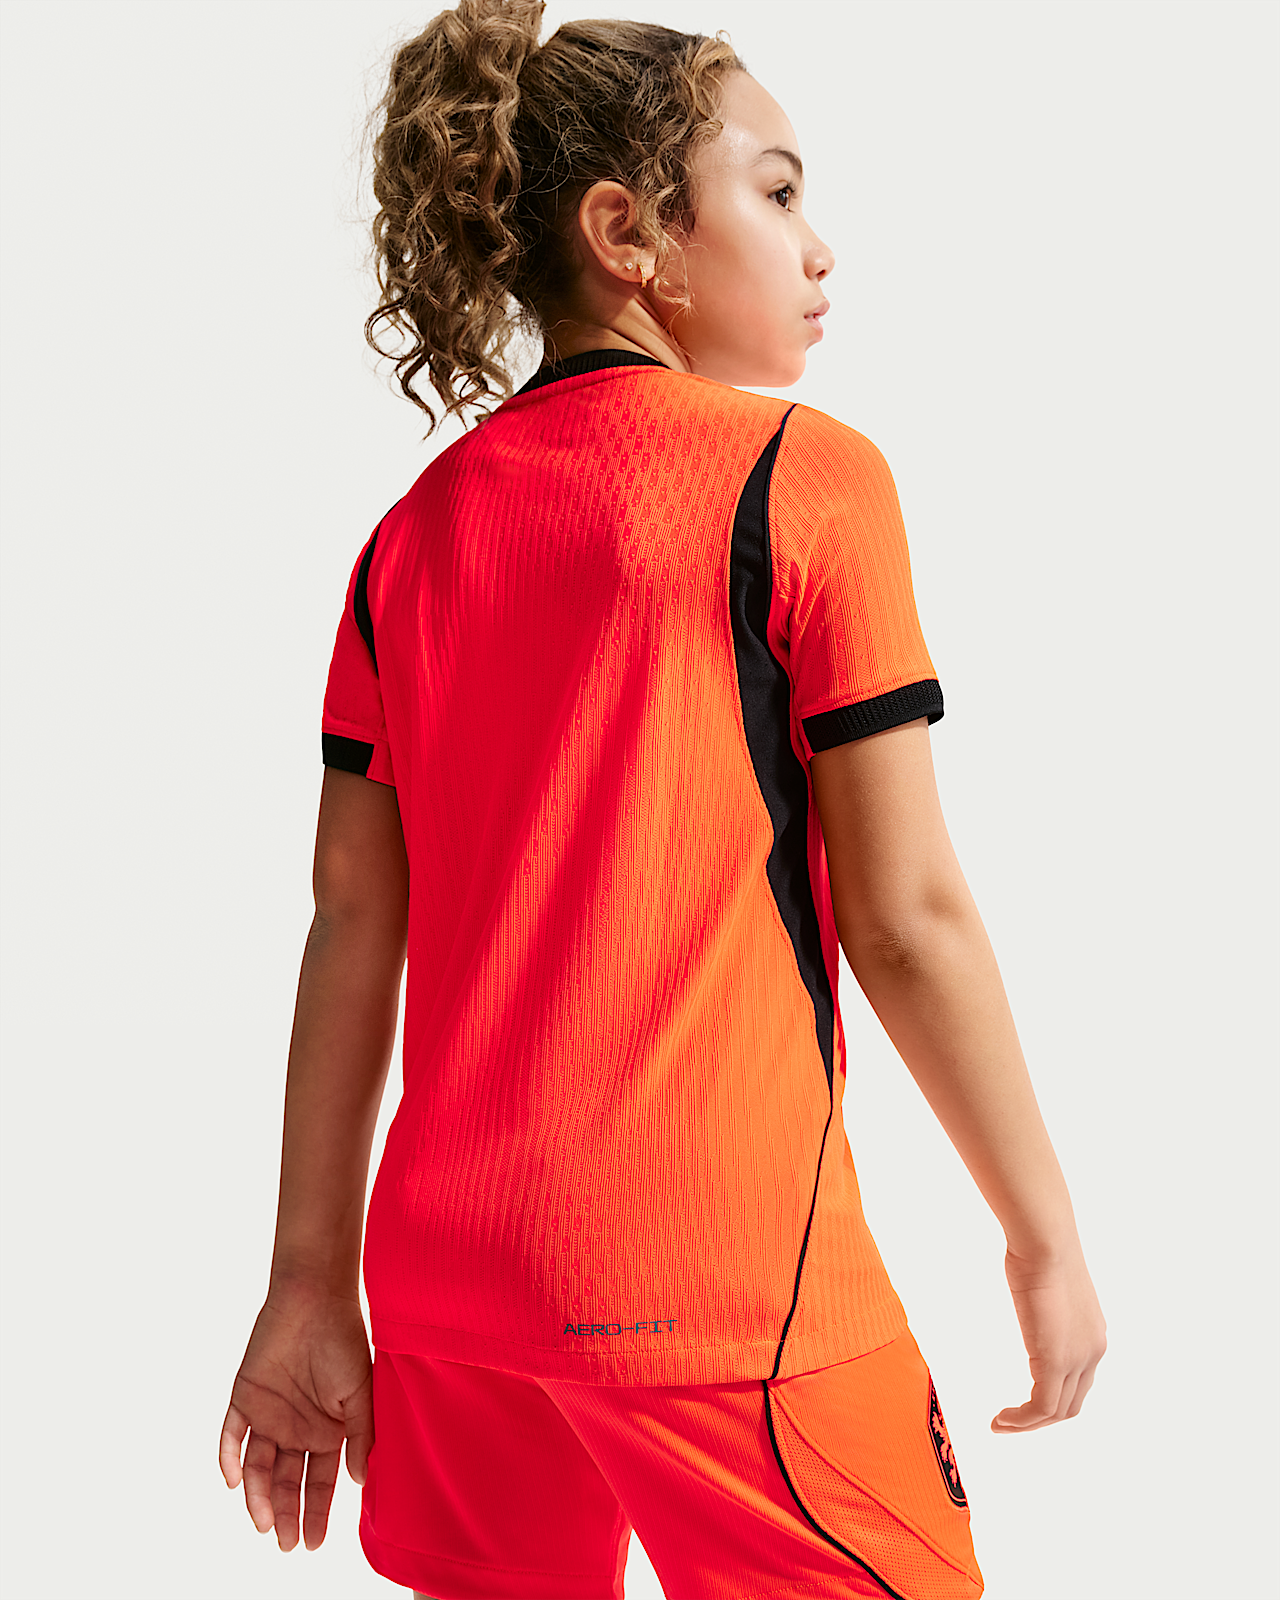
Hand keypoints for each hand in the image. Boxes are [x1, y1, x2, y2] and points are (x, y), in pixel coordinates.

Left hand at [219, 1284, 373, 1550]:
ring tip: (262, 1524)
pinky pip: (231, 1436)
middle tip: (286, 1546)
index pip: (320, 1481)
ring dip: (258, 1497)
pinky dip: (228, 1459)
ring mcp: (268, 1413)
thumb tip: (360, 1482)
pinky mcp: (244, 1397)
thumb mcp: (362, 1392)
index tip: (314, 1543)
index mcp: (328, 1429)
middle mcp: (297, 1427)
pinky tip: (234, 1483)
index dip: (317, 1512)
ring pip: (258, 1467)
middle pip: (287, 1481)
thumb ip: (360, 1435)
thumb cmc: (345, 1340)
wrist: (314, 1297)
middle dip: (287, 1514)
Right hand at [992, 1243, 1106, 1432]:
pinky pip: (1041, 1407)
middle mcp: (1093, 1352)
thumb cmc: (1040, 1249)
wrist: (1046, 1243)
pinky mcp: (1056, 1361)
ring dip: (1027, 1425)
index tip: (1024, 1402)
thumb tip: (1035, 1298)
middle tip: (1010, 1422)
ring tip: (1000, 1425)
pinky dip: (1021, 1420)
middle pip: (1070, 1404)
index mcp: (1093, 1335)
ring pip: (1057, 1411)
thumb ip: (1048, 1307)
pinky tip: (1002, 1419)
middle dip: (1040, 1419)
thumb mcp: (1049, 1286)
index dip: (1051, 1398)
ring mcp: (1078, 1359)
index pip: (1077, 1382)